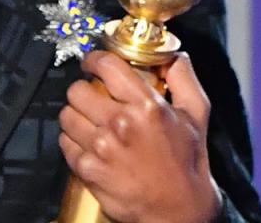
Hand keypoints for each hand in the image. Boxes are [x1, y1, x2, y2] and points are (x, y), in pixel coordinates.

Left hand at [58, 51, 221, 222]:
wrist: (179, 213)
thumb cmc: (187, 164)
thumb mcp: (196, 115)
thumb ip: (182, 78)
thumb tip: (172, 53)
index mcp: (146, 106)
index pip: (106, 65)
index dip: (94, 59)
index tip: (93, 63)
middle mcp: (120, 124)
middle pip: (77, 89)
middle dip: (84, 90)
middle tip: (94, 98)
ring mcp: (101, 147)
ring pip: (66, 114)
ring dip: (77, 116)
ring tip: (92, 123)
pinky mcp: (87, 169)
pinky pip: (65, 141)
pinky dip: (73, 141)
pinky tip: (91, 145)